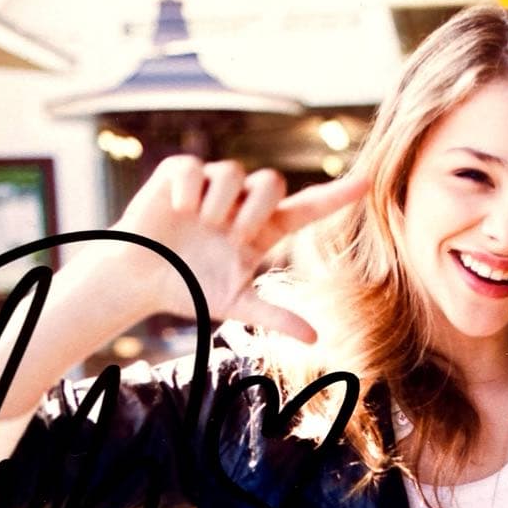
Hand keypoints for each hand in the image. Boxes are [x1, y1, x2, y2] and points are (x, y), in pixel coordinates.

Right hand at [116, 156, 366, 341]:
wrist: (140, 280)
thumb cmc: (191, 287)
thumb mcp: (235, 304)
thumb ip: (275, 315)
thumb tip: (316, 339)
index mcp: (262, 230)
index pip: (307, 207)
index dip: (336, 195)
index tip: (367, 182)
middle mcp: (242, 203)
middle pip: (271, 182)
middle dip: (256, 208)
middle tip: (234, 235)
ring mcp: (210, 186)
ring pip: (232, 173)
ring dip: (219, 204)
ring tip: (202, 225)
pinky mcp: (178, 175)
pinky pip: (194, 168)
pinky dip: (188, 190)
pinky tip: (178, 209)